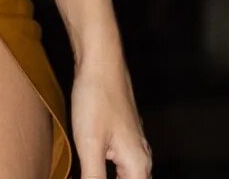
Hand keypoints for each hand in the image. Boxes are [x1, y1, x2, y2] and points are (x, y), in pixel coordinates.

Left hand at [72, 55, 150, 177]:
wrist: (101, 61)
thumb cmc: (96, 97)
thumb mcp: (90, 145)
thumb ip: (92, 178)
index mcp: (138, 165)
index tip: (91, 176)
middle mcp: (141, 158)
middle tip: (87, 173)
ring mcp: (133, 145)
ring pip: (125, 177)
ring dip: (105, 177)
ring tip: (87, 172)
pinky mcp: (122, 136)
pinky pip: (119, 166)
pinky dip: (107, 173)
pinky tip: (91, 170)